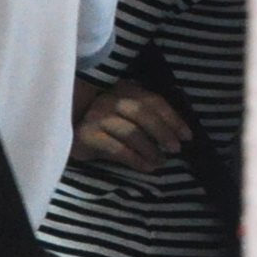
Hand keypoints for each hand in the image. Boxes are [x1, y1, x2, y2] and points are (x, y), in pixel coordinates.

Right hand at [73, 86, 189, 174]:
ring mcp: (95, 116)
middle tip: (175, 149)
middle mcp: (108, 98)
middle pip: (142, 112)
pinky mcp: (86, 135)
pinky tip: (146, 166)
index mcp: (123, 90)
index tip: (187, 136)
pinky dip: (135, 159)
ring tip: (160, 162)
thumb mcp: (127, 116)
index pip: (153, 100)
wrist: (70, 137)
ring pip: (131, 131)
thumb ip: (148, 116)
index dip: (172, 118)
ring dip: (150, 149)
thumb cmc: (106, 128)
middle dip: (163, 131)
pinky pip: (117, 148)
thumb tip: (180, 131)